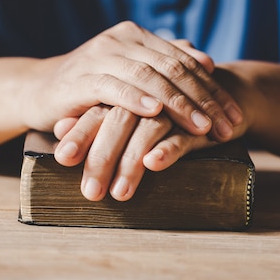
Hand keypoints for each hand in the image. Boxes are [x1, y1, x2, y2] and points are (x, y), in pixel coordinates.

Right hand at [23, 21, 241, 141]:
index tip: (236, 117)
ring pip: (148, 76)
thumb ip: (165, 64)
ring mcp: (100, 55)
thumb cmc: (91, 88)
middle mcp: (122, 40)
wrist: (37, 90)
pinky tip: (154, 112)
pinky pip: (112, 86)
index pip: (185, 62)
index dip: (213, 90)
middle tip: (227, 127)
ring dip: (177, 103)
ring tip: (200, 126)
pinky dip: (134, 98)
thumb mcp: (131, 77)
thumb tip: (206, 58)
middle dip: (203, 100)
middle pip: (172, 68)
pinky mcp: (80, 77)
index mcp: (138, 37)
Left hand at [53, 102, 247, 201]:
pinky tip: (153, 163)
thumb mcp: (126, 110)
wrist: (223, 90)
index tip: (62, 159)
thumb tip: (56, 128)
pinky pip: (183, 133)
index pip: (97, 108)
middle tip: (89, 191)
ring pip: (148, 129)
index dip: (80, 133)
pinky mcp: (200, 120)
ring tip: (118, 193)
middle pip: (118, 119)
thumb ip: (92, 118)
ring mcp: (175, 105)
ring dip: (131, 162)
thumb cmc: (160, 106)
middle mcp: (147, 93)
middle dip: (102, 157)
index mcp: (127, 86)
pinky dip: (168, 147)